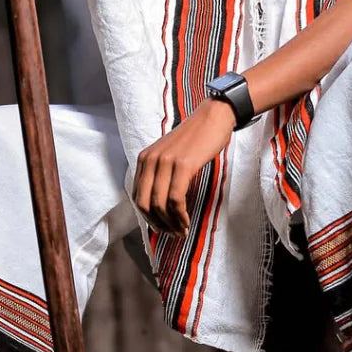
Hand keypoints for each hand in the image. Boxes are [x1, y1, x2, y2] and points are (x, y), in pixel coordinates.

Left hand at [133, 98, 236, 235]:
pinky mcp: (183, 165)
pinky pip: (175, 199)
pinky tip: (187, 221)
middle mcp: (150, 159)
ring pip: (159, 204)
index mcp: (144, 158)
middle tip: (172, 234)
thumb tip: (159, 203)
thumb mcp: (170, 153)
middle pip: (144, 204)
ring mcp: (166, 162)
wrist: (214, 117)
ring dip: (170, 223)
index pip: (137, 196)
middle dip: (157, 224)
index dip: (148, 217)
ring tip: (182, 231)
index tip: (162, 227)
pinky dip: (180, 215)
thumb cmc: (196, 137)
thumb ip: (161, 172)